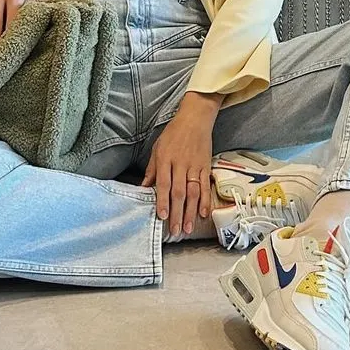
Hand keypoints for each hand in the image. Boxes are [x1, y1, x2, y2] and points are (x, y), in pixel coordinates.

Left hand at [140, 106, 213, 236]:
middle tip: (175, 230)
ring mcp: (194, 166)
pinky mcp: (205, 166)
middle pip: (179, 191)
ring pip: (193, 192)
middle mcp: (180, 163)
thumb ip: (152, 170)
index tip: (163, 216)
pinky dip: (205, 201)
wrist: (195, 119)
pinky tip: (203, 214)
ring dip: (191, 211)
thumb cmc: (173, 134)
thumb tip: (143, 189)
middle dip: (177, 213)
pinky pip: (206, 186)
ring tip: (188, 228)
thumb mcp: (157, 149)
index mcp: (165, 159)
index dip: (163, 200)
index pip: (164, 183)